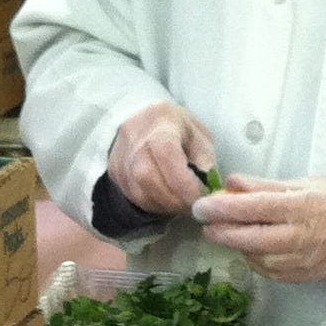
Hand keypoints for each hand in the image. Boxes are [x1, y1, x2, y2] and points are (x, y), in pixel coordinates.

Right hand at [108, 101, 219, 216]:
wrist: (142, 120)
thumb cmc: (176, 128)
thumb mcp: (198, 134)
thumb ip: (205, 158)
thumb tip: (208, 186)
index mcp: (160, 124)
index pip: (166, 155)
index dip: (184, 181)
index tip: (201, 196)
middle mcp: (134, 142)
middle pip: (149, 178)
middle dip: (176, 199)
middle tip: (194, 205)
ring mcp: (122, 159)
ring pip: (141, 193)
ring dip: (166, 205)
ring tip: (183, 203)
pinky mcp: (117, 175)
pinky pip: (136, 198)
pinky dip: (156, 205)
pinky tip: (168, 200)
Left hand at [194, 173, 325, 284]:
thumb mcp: (306, 181)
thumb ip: (267, 186)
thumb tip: (230, 184)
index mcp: (309, 204)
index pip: (259, 208)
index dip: (226, 208)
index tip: (202, 206)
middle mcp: (311, 236)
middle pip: (256, 239)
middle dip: (225, 232)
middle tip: (205, 224)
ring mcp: (312, 260)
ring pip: (263, 260)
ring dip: (240, 247)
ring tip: (229, 233)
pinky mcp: (313, 277)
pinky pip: (276, 274)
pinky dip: (258, 261)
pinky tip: (252, 249)